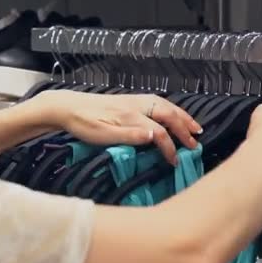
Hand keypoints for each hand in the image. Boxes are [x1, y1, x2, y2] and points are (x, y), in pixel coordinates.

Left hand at [36, 90, 202, 164]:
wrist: (66, 107)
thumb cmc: (82, 124)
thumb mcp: (102, 135)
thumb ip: (129, 136)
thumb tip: (155, 137)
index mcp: (131, 116)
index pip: (160, 132)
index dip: (170, 147)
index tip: (174, 161)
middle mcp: (136, 105)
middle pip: (168, 114)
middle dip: (184, 128)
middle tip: (196, 142)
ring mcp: (133, 101)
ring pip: (165, 106)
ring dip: (181, 116)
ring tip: (194, 127)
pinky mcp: (129, 101)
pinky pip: (157, 103)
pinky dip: (170, 110)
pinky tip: (173, 115)